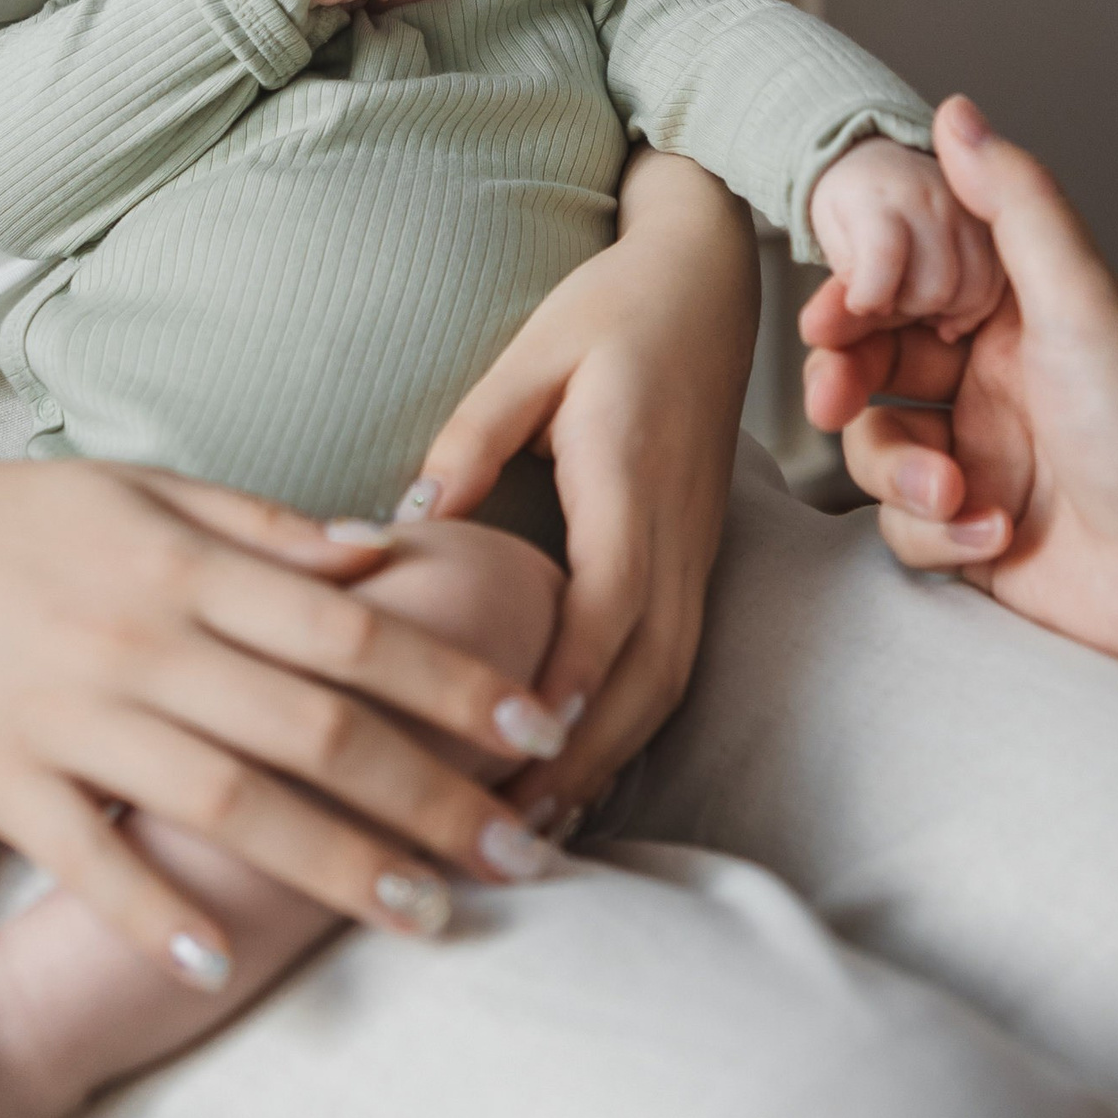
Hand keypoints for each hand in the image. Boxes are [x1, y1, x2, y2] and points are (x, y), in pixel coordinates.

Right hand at [0, 439, 567, 985]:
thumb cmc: (25, 517)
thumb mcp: (151, 490)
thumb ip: (268, 531)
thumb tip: (384, 558)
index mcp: (190, 566)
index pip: (353, 630)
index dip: (452, 681)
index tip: (535, 726)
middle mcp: (144, 642)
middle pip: (314, 729)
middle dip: (429, 795)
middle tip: (521, 851)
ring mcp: (72, 717)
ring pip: (225, 803)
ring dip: (333, 865)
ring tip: (425, 914)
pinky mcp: (2, 781)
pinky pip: (87, 861)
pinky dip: (152, 916)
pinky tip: (218, 966)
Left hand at [392, 143, 759, 829]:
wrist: (706, 283)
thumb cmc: (610, 311)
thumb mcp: (533, 353)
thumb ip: (475, 434)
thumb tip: (411, 514)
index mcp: (632, 480)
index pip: (609, 603)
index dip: (567, 681)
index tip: (514, 750)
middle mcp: (677, 536)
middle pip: (642, 676)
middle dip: (576, 761)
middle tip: (495, 834)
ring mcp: (695, 558)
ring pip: (662, 687)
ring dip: (601, 762)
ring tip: (524, 834)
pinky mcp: (692, 567)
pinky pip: (666, 668)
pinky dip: (623, 732)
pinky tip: (569, 778)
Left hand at [806, 133, 1005, 328]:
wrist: (884, 164)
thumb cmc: (854, 205)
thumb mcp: (831, 234)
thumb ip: (847, 275)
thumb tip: (865, 311)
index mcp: (880, 198)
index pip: (883, 255)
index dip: (870, 294)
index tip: (859, 302)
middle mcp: (933, 200)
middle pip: (934, 286)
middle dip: (907, 308)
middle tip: (890, 300)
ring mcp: (970, 212)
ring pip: (972, 291)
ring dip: (943, 311)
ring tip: (917, 301)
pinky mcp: (995, 228)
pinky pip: (998, 284)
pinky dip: (975, 307)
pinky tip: (948, 309)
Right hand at [811, 94, 1117, 680]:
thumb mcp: (1083, 305)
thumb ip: (1018, 208)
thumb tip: (958, 111)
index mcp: (1014, 318)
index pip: (905, 290)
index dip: (855, 302)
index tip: (828, 318)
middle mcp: (990, 382)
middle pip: (871, 369)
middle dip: (844, 386)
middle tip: (832, 403)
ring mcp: (981, 458)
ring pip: (878, 451)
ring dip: (901, 475)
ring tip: (957, 492)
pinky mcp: (975, 532)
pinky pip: (907, 526)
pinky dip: (937, 534)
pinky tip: (997, 536)